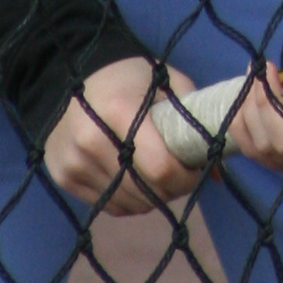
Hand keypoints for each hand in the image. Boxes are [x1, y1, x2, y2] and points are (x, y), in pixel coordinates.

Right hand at [42, 32, 282, 211]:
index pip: (160, 168)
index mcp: (118, 111)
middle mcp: (90, 140)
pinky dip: (130, 200)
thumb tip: (220, 173)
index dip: (186, 177)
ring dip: (152, 198)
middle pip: (145, 192)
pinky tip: (135, 179)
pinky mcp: (62, 176)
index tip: (195, 170)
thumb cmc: (131, 77)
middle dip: (173, 190)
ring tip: (158, 175)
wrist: (71, 76)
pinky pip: (109, 206)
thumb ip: (196, 123)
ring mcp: (72, 161)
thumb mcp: (169, 85)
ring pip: (129, 204)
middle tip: (181, 176)